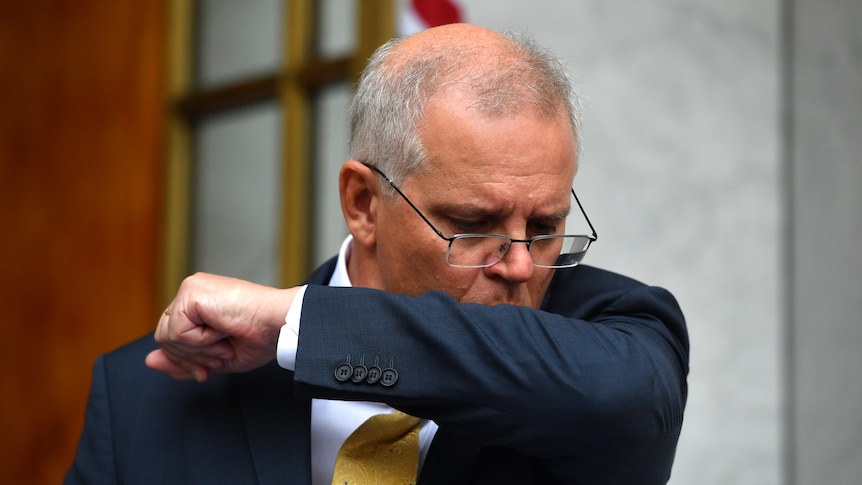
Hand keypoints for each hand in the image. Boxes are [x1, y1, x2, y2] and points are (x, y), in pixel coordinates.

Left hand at [145, 273, 298, 381]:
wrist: (280, 325)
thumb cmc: (260, 337)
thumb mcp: (214, 358)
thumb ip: (183, 361)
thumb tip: (148, 361)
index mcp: (198, 304)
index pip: (171, 337)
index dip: (187, 359)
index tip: (207, 372)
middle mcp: (191, 292)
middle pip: (163, 338)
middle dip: (189, 359)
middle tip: (219, 358)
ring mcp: (190, 289)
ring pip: (167, 337)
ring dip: (197, 351)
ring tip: (223, 345)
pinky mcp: (192, 292)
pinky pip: (177, 332)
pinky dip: (200, 342)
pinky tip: (221, 332)